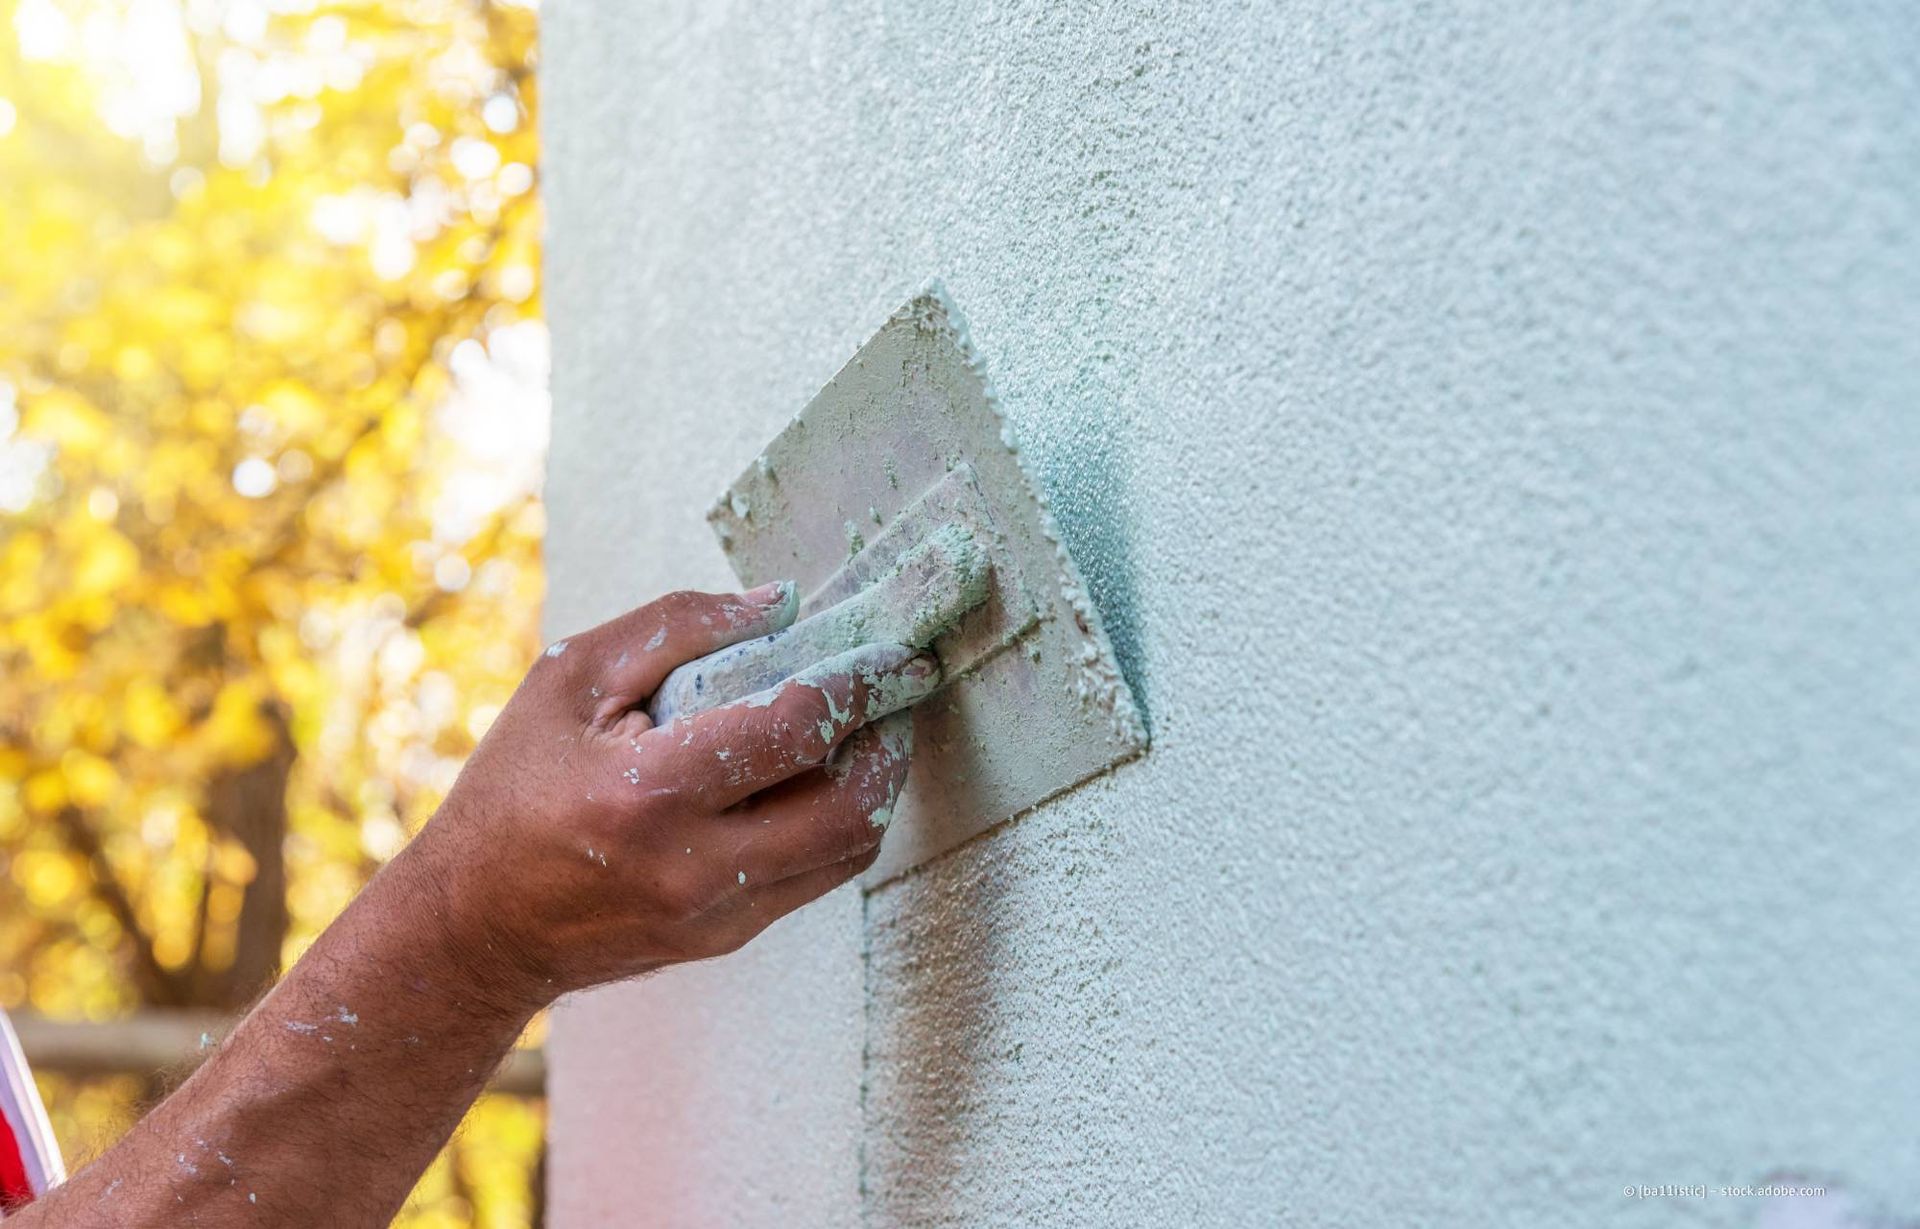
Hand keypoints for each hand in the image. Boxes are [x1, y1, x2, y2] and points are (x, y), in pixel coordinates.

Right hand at [404, 581, 935, 1009]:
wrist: (474, 926)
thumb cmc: (514, 788)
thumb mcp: (569, 679)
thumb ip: (676, 627)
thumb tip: (780, 603)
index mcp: (650, 792)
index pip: (794, 729)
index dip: (861, 683)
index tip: (900, 651)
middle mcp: (695, 865)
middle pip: (850, 806)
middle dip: (892, 739)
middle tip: (900, 691)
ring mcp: (718, 913)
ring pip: (848, 849)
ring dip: (877, 785)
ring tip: (870, 728)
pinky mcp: (729, 937)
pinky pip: (817, 875)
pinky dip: (837, 821)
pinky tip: (822, 777)